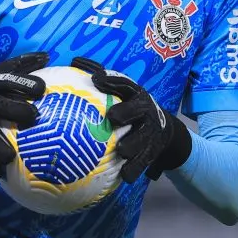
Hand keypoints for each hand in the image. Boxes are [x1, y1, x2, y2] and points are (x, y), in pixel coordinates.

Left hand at [71, 57, 191, 182]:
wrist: (164, 132)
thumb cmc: (133, 109)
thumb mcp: (124, 94)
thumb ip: (103, 82)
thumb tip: (73, 61)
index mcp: (136, 95)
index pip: (125, 84)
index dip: (112, 80)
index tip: (96, 79)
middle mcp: (146, 111)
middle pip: (139, 110)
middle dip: (127, 112)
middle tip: (113, 117)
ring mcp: (151, 132)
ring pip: (143, 138)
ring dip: (133, 144)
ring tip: (122, 150)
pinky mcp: (153, 151)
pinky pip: (144, 162)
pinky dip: (135, 169)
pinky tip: (125, 177)